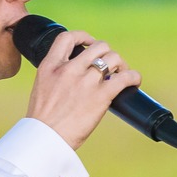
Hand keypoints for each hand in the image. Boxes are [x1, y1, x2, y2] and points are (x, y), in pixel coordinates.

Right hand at [23, 27, 142, 151]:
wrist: (46, 139)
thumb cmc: (44, 120)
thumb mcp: (42, 87)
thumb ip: (56, 75)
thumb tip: (75, 73)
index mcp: (50, 66)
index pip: (67, 38)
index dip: (83, 36)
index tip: (90, 44)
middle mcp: (69, 69)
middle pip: (98, 46)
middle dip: (107, 53)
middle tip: (110, 65)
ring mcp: (86, 81)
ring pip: (113, 58)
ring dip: (120, 64)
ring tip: (121, 73)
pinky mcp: (101, 96)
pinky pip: (125, 77)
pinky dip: (133, 77)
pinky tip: (134, 81)